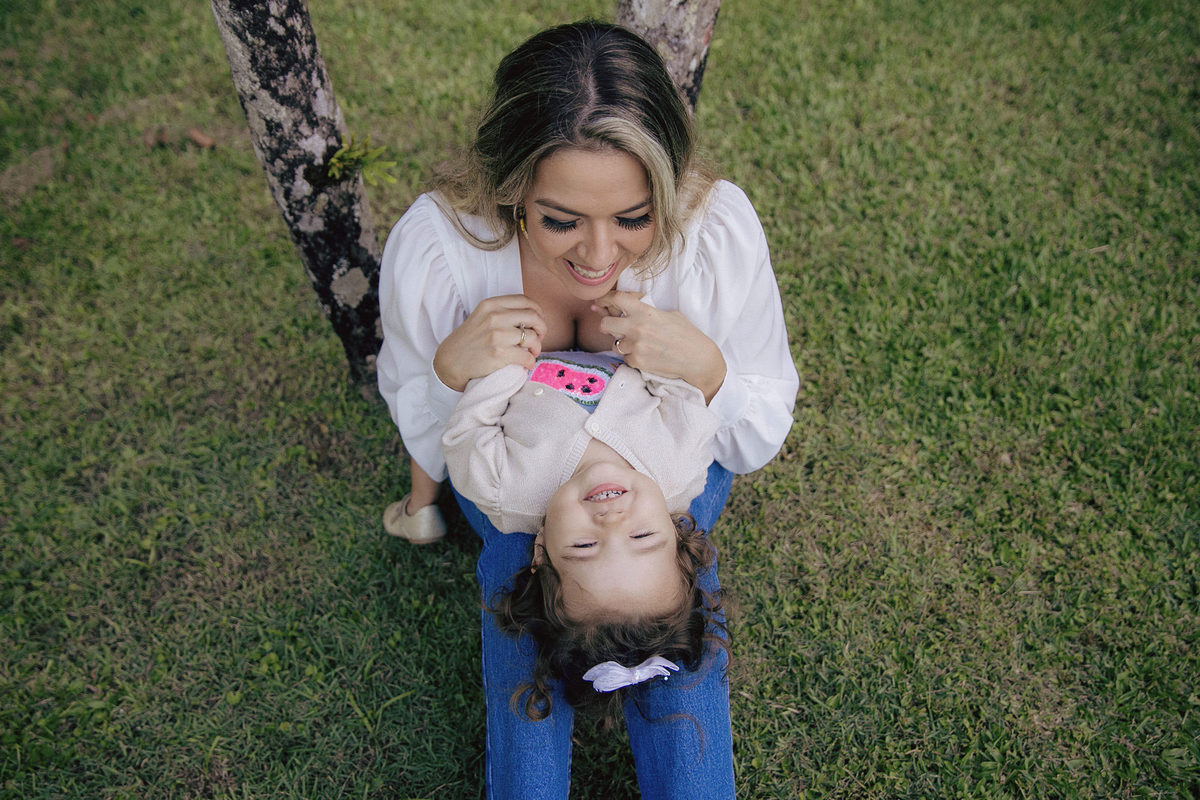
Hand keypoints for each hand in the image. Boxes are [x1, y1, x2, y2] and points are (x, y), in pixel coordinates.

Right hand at [433, 295, 545, 390]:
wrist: (450, 361)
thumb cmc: (469, 341)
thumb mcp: (482, 317)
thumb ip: (503, 313)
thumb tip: (533, 317)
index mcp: (491, 304)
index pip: (525, 301)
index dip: (538, 312)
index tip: (537, 322)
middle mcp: (494, 316)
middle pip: (534, 316)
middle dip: (542, 328)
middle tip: (539, 338)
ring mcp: (497, 335)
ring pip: (533, 337)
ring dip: (537, 347)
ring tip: (530, 353)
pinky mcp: (499, 354)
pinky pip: (527, 357)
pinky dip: (530, 362)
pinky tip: (524, 364)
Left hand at [593, 290, 726, 402]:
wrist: (697, 359)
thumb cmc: (687, 334)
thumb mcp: (669, 314)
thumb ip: (647, 311)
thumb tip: (629, 309)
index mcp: (645, 312)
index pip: (617, 299)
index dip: (605, 298)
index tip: (601, 301)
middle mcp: (637, 328)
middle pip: (605, 324)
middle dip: (606, 324)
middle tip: (612, 326)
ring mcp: (636, 346)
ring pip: (615, 344)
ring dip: (623, 344)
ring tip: (640, 344)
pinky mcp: (637, 362)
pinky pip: (626, 358)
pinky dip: (633, 357)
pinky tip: (647, 355)